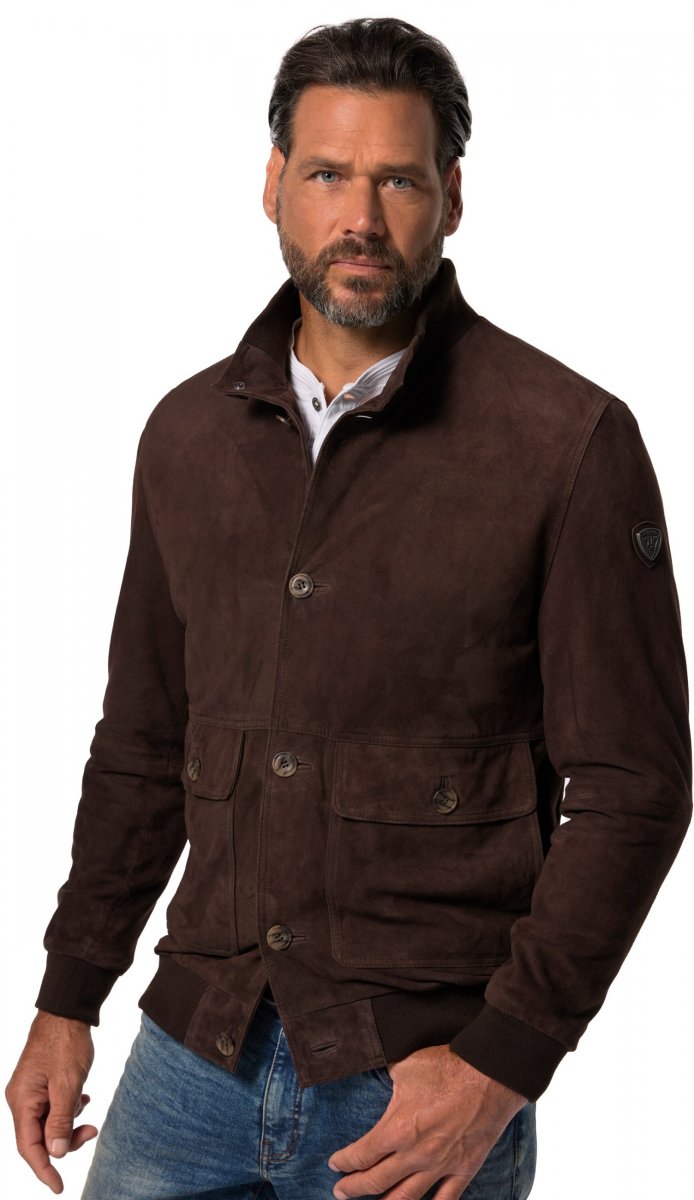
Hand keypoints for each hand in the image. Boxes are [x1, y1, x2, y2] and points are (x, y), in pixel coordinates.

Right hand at [5, 1011, 97, 1193]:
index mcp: (22, 1101)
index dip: (43, 1169)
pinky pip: (53, 1106)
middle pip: (39, 1136)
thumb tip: (57, 1153)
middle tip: (91, 1132)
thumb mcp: (68, 1084)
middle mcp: (21, 1098)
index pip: (29, 1147)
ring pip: (48, 1121)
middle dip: (65, 1140)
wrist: (67, 1011)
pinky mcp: (41, 1083)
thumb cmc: (65, 1043)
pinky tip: (83, 1099)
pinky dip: (68, 1108)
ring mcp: (31, 1090)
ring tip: (87, 1106)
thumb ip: (61, 1120)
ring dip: (69, 1121)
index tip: (58, 1187)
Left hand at [326, 1044, 527, 1199]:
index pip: (361, 1155)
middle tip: (340, 1191)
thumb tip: (375, 1071)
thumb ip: (387, 1078)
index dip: (343, 1162)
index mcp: (397, 1129)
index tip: (334, 1164)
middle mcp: (415, 1154)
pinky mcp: (463, 1170)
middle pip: (376, 1181)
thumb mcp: (406, 1066)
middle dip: (353, 1188)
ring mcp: (440, 1166)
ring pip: (405, 1198)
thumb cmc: (447, 1067)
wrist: (490, 1076)